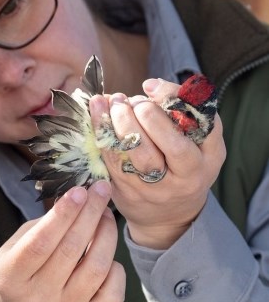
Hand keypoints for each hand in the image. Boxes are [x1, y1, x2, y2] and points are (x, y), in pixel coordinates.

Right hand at [0, 181, 124, 301]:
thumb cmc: (15, 271)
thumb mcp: (14, 246)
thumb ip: (42, 226)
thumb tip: (77, 200)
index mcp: (12, 275)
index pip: (41, 241)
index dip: (63, 214)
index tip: (79, 190)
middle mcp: (37, 298)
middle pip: (71, 249)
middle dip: (90, 213)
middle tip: (101, 189)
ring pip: (96, 269)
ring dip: (106, 234)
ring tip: (106, 214)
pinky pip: (112, 294)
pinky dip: (115, 269)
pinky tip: (108, 254)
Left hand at [89, 78, 225, 249]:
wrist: (167, 216)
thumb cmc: (184, 164)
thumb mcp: (199, 141)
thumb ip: (184, 110)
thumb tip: (149, 85)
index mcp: (206, 159)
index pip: (199, 127)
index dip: (172, 100)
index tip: (149, 85)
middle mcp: (184, 177)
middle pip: (167, 144)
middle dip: (141, 113)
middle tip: (125, 98)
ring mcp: (154, 189)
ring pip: (134, 153)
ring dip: (116, 122)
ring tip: (107, 101)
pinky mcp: (127, 192)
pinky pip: (112, 160)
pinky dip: (102, 134)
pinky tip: (96, 115)